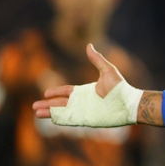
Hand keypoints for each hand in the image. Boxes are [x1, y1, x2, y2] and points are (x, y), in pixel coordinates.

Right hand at [32, 44, 161, 125]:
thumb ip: (97, 59)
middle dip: (48, 105)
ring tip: (36, 113)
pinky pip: (71, 120)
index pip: (67, 92)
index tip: (45, 93)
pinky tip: (50, 119)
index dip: (56, 92)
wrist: (129, 103)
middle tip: (34, 107)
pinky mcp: (88, 120)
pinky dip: (60, 119)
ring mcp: (85, 112)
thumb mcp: (107, 70)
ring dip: (50, 113)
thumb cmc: (121, 88)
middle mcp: (83, 102)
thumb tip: (89, 45)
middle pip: (61, 104)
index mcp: (86, 92)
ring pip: (63, 113)